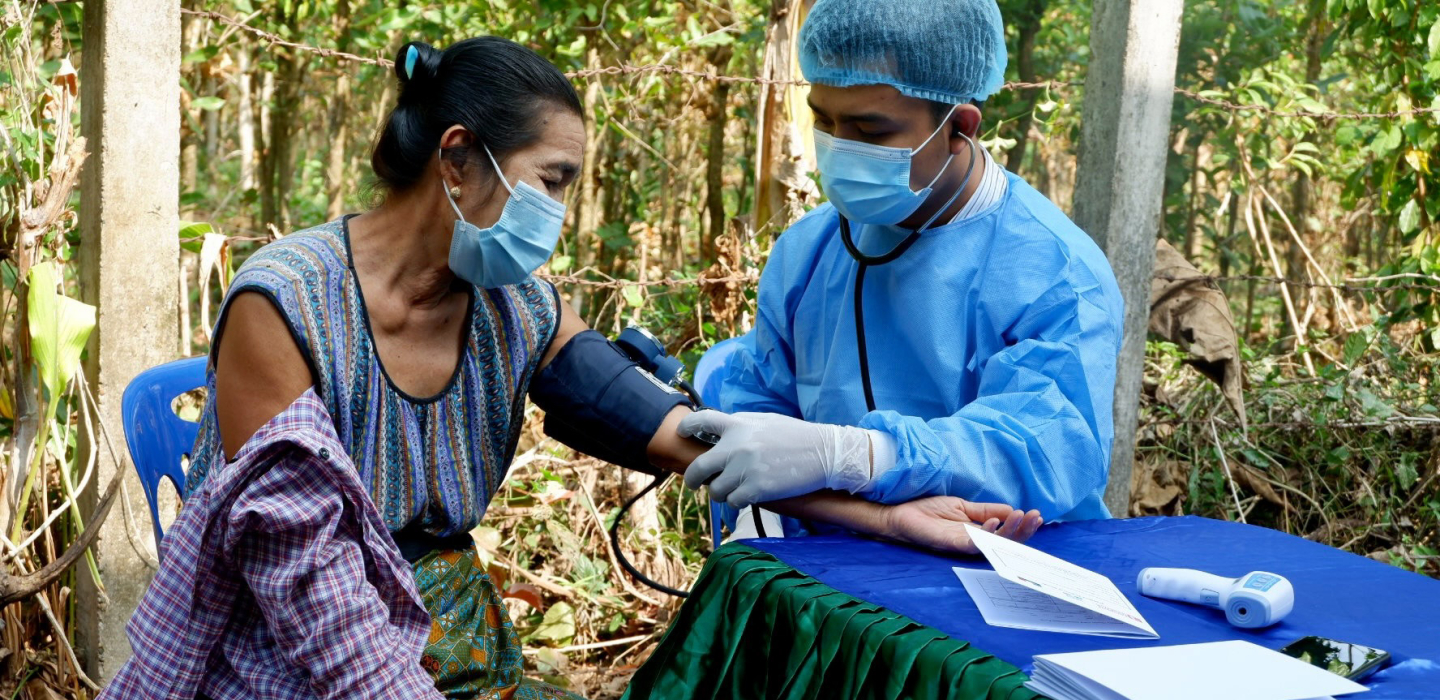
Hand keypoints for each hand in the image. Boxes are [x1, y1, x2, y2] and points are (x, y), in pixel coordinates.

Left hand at [679, 410, 871, 506]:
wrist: (823, 452)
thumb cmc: (796, 436)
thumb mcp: (766, 421)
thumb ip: (741, 425)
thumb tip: (719, 434)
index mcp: (739, 425)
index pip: (702, 421)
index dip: (687, 427)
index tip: (681, 433)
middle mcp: (737, 446)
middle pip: (699, 467)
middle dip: (692, 479)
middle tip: (693, 484)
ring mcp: (745, 469)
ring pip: (716, 490)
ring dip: (721, 492)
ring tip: (732, 490)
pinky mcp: (757, 488)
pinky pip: (733, 501)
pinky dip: (737, 501)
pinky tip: (747, 496)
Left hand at [880, 497, 1042, 554]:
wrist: (902, 512)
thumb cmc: (929, 511)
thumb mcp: (964, 506)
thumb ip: (987, 509)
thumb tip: (1013, 510)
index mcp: (979, 533)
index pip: (1007, 534)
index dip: (1023, 526)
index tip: (1036, 514)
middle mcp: (975, 542)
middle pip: (1006, 542)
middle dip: (1023, 531)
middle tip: (1035, 517)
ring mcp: (963, 544)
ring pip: (993, 544)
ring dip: (1009, 531)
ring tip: (1020, 516)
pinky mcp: (950, 544)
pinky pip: (972, 544)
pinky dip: (984, 535)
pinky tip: (993, 523)